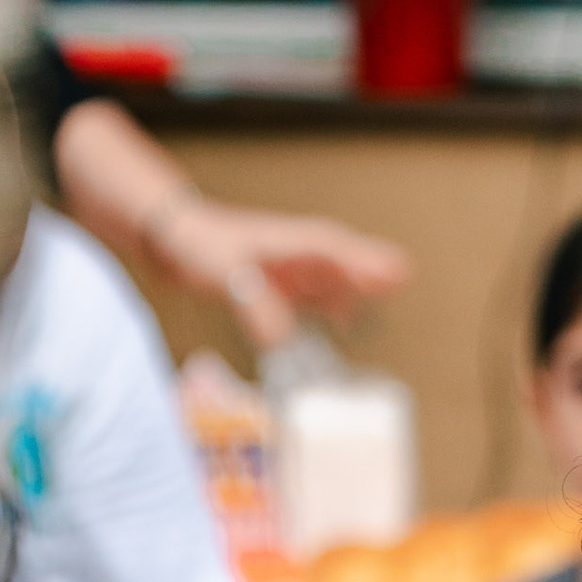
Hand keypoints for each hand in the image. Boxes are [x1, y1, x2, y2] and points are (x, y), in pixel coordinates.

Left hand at [147, 196, 408, 345]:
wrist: (177, 239)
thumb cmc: (201, 246)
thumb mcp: (228, 277)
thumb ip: (257, 308)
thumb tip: (282, 342)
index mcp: (290, 242)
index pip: (331, 250)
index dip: (360, 262)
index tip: (388, 269)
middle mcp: (298, 252)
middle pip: (343, 259)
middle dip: (371, 266)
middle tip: (404, 273)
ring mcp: (294, 267)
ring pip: (335, 276)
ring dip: (359, 285)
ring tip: (393, 287)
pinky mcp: (284, 283)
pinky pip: (317, 294)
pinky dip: (334, 304)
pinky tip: (345, 320)